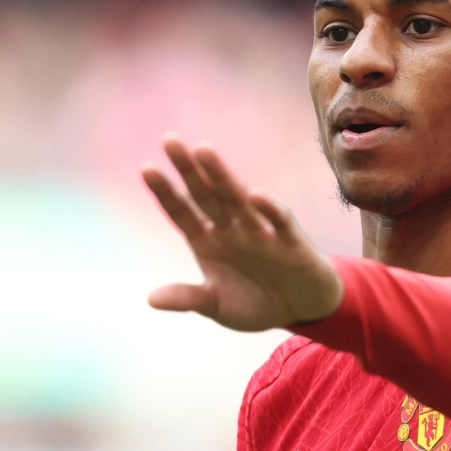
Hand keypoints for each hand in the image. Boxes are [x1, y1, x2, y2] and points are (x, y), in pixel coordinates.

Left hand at [141, 133, 343, 330]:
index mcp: (209, 241)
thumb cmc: (258, 304)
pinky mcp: (290, 240)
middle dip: (189, 170)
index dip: (165, 192)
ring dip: (221, 176)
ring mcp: (260, 231)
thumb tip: (150, 299)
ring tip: (204, 151)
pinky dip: (268, 209)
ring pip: (237, 199)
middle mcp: (232, 229)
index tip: (146, 168)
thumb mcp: (218, 306)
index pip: (182, 212)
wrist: (303, 310)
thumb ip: (189, 298)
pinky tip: (254, 197)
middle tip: (170, 140)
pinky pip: (277, 221)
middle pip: (206, 195)